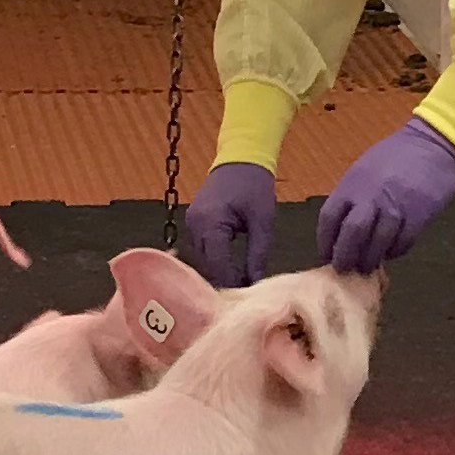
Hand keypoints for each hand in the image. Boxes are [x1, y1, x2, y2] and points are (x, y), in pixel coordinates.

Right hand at [183, 163, 276, 287]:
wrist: (241, 157)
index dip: (232, 283)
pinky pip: (202, 249)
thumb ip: (257, 254)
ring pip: (203, 260)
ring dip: (220, 271)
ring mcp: (191, 223)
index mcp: (210, 223)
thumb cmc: (255, 185)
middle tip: (246, 295)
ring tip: (240, 283)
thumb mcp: (262, 221)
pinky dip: (215, 259)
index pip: (218, 265)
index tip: (248, 297)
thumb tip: (256, 283)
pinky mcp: (194, 222)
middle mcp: (195, 225)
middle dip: (225, 280)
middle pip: (207, 265)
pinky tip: (231, 268)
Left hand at [316, 118, 454, 272]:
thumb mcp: (364, 169)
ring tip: (368, 266)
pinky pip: (402, 243)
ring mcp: (395, 208)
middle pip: (351, 235)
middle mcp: (370, 197)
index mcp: (352, 184)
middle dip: (344, 257)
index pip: (329, 218)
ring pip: (377, 244)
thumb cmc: (396, 155)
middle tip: (344, 269)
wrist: (433, 144)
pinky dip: (394, 252)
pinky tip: (392, 251)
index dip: (325, 241)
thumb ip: (353, 196)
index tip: (325, 255)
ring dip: (370, 259)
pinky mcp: (418, 217)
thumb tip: (342, 227)